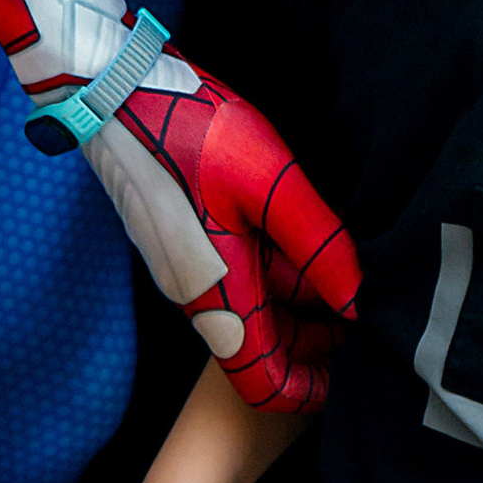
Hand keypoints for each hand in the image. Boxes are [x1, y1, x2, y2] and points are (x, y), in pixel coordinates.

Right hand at [85, 62, 357, 413]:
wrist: (111, 91)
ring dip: (302, 299)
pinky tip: (309, 231)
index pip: (263, 385)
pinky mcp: (184, 238)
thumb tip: (360, 300)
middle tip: (371, 309)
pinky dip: (279, 269)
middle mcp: (198, 295)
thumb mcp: (270, 182)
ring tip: (352, 263)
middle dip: (319, 342)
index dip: (311, 391)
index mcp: (217, 296)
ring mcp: (188, 266)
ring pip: (255, 308)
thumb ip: (319, 244)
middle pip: (264, 350)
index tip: (356, 369)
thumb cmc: (189, 131)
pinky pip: (240, 274)